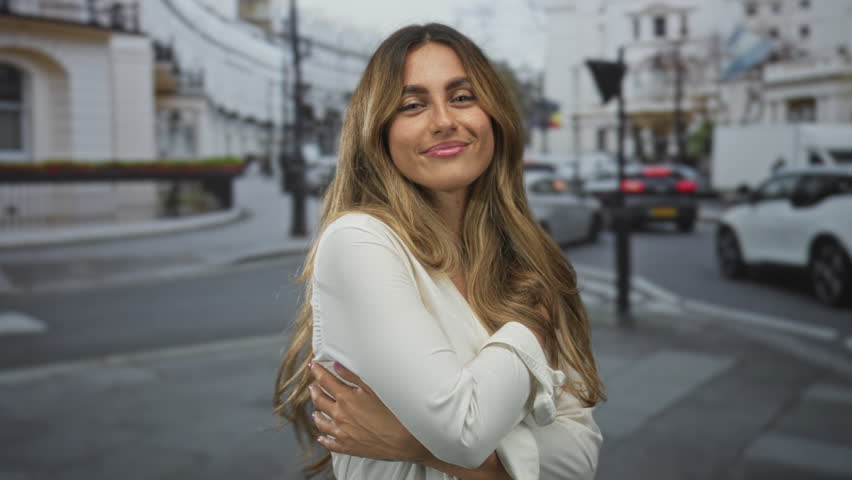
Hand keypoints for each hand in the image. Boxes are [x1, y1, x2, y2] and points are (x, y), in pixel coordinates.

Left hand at [308, 361, 429, 462]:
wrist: (404, 440)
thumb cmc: (393, 412)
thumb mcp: (374, 387)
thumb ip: (353, 376)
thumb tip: (337, 366)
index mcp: (345, 398)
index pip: (326, 381)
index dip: (318, 372)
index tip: (313, 366)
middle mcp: (340, 415)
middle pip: (320, 400)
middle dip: (315, 391)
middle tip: (312, 386)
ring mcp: (342, 432)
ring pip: (322, 422)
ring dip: (317, 414)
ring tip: (315, 411)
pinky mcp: (348, 447)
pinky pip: (330, 443)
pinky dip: (323, 439)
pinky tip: (321, 437)